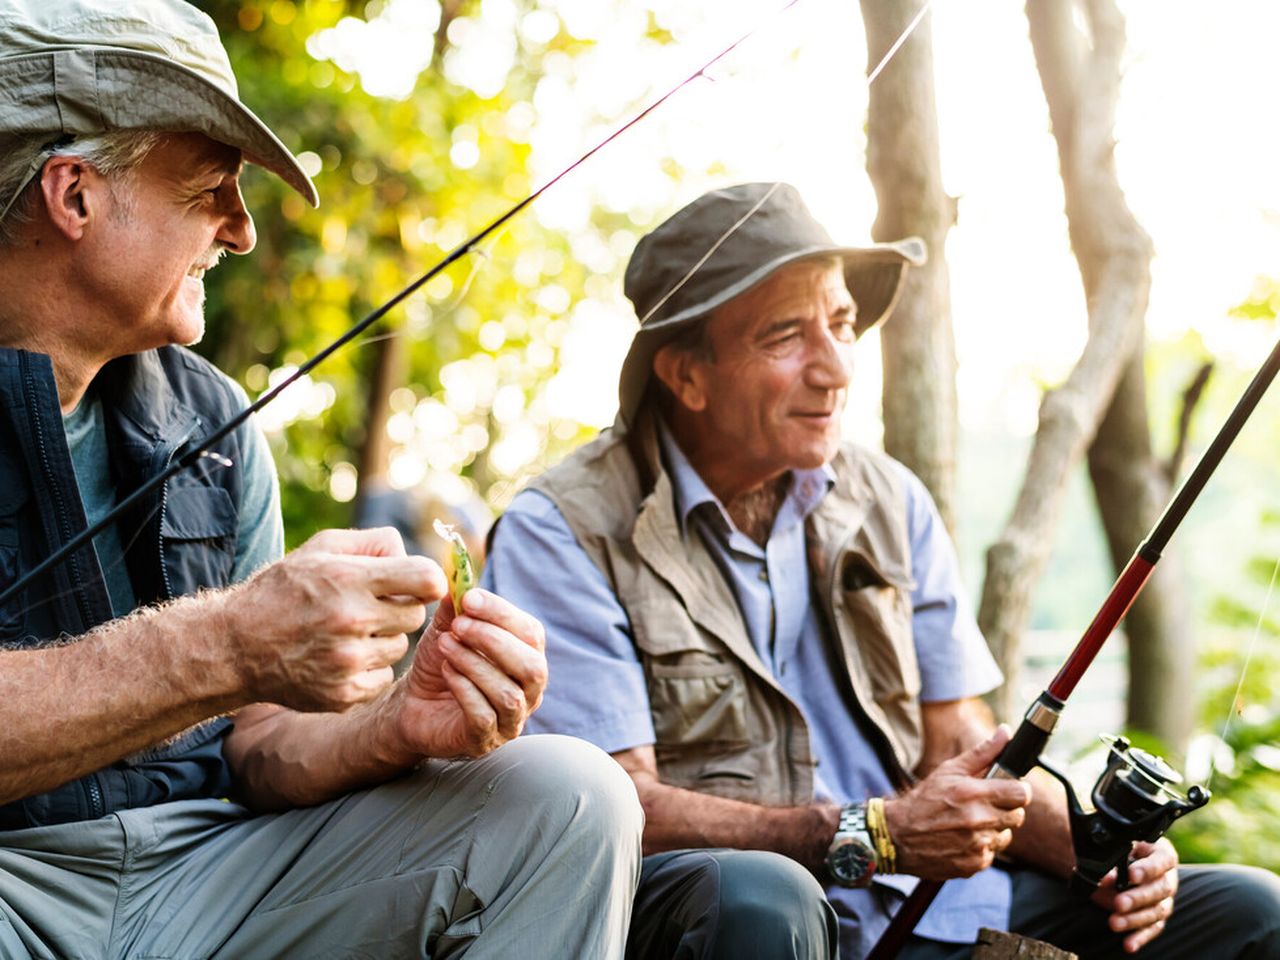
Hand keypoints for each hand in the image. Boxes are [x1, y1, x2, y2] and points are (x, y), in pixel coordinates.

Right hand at [221, 527, 443, 711]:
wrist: (235, 647)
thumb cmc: (282, 590)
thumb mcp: (319, 548)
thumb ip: (372, 542)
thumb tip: (410, 551)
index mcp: (348, 579)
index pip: (427, 580)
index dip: (429, 580)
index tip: (417, 582)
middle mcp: (351, 621)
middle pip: (416, 615)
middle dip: (401, 607)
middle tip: (371, 606)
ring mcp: (347, 662)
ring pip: (401, 647)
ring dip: (385, 638)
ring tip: (350, 632)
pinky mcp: (343, 694)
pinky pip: (384, 676)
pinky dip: (371, 668)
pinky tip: (343, 656)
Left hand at [389, 588, 546, 758]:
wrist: (411, 704)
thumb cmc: (440, 664)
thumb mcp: (447, 630)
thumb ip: (456, 607)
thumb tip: (459, 580)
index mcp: (527, 658)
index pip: (532, 633)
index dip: (503, 614)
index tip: (469, 598)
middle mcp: (528, 692)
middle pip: (532, 667)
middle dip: (494, 641)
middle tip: (459, 625)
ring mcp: (510, 720)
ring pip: (509, 694)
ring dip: (474, 664)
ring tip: (445, 646)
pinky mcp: (484, 740)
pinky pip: (484, 716)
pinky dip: (464, 689)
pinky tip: (446, 672)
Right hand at [883, 725, 1031, 879]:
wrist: (898, 836)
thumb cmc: (924, 800)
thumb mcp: (949, 770)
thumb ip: (983, 753)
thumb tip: (1005, 732)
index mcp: (973, 794)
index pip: (1021, 793)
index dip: (1018, 789)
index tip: (1009, 789)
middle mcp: (978, 821)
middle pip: (1017, 815)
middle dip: (1005, 808)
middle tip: (985, 805)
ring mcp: (977, 845)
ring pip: (1006, 835)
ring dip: (994, 828)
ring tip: (971, 822)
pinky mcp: (975, 864)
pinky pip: (992, 853)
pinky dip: (982, 846)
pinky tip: (963, 838)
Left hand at [1091, 838, 1178, 952]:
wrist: (1113, 863)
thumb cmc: (1116, 850)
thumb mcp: (1114, 849)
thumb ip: (1112, 860)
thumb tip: (1105, 876)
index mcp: (1160, 853)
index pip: (1163, 860)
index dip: (1148, 868)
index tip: (1131, 874)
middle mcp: (1167, 876)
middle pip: (1160, 889)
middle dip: (1138, 897)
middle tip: (1118, 902)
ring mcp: (1164, 898)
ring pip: (1156, 911)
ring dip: (1135, 919)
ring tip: (1114, 922)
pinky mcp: (1157, 916)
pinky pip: (1153, 928)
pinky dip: (1140, 937)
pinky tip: (1128, 944)